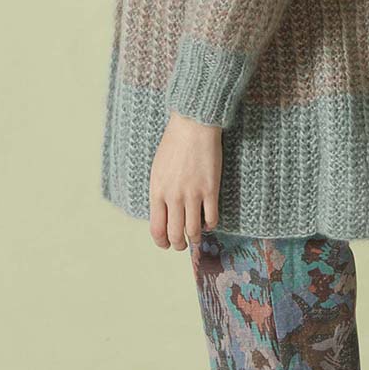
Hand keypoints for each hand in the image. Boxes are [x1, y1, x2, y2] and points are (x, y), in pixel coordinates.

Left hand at [149, 110, 221, 249]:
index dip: (162, 242)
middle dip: (178, 245)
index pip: (156, 229)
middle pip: (175, 234)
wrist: (193, 124)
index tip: (166, 244)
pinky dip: (210, 225)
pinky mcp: (211, 189)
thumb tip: (163, 213)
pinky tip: (209, 222)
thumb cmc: (173, 143)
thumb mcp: (157, 169)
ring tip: (196, 236)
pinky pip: (211, 218)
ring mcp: (193, 194)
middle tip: (181, 245)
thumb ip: (159, 192)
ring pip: (193, 231)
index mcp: (157, 191)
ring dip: (195, 239)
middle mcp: (173, 197)